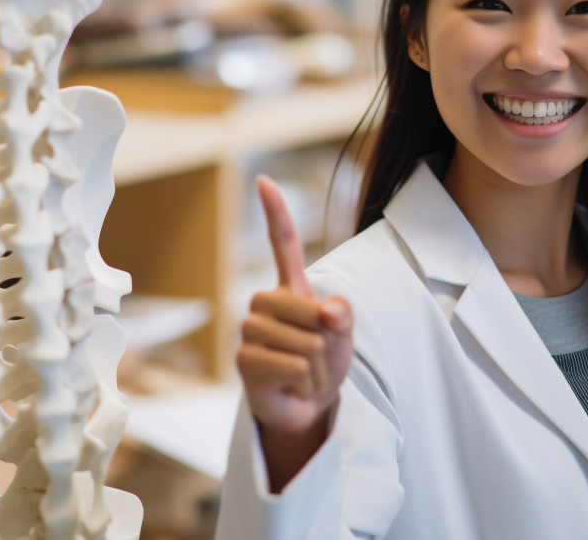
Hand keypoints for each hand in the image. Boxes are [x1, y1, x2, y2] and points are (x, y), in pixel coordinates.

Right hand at [237, 175, 353, 439]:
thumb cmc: (324, 361)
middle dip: (327, 341)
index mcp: (290, 288)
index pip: (281, 243)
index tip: (265, 181)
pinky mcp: (243, 360)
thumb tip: (328, 313)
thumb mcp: (344, 334)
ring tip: (305, 373)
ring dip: (318, 367)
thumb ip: (342, 316)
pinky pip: (292, 365)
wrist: (305, 405)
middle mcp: (264, 303)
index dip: (275, 211)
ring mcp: (249, 331)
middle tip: (318, 357)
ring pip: (305, 343)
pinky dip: (304, 382)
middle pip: (308, 311)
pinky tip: (292, 385)